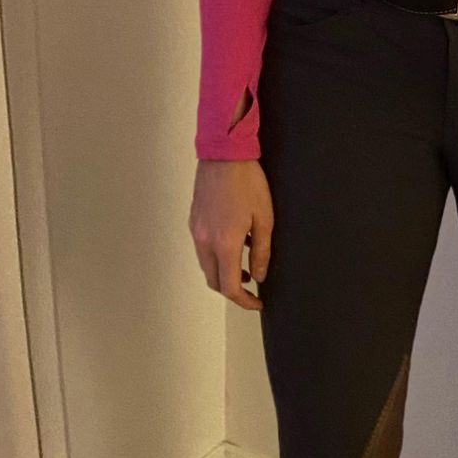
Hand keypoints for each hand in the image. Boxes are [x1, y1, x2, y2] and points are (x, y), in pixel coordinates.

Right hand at [189, 158, 272, 310]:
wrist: (224, 155)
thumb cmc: (247, 183)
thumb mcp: (264, 219)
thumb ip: (261, 251)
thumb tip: (259, 275)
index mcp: (224, 244)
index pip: (230, 287)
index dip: (244, 301)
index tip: (257, 302)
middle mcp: (205, 241)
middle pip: (214, 281)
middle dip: (232, 290)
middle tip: (251, 288)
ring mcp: (196, 231)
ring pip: (206, 266)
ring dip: (223, 273)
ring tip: (245, 265)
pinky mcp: (194, 221)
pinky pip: (202, 249)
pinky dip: (216, 256)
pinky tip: (234, 243)